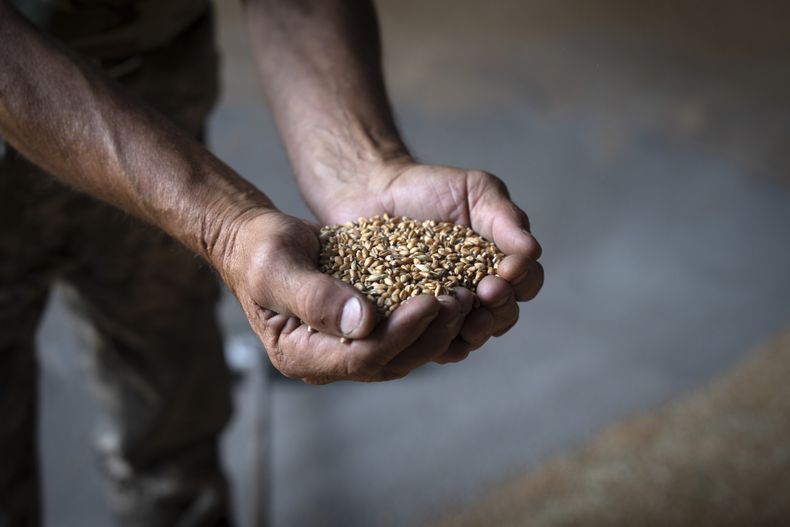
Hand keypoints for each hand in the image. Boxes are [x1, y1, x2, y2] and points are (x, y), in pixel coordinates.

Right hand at [216, 210, 471, 382]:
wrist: (256, 242)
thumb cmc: (258, 250)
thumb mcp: (276, 267)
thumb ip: (314, 296)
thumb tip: (363, 322)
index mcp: (300, 355)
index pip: (362, 357)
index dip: (400, 334)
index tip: (430, 302)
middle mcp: (326, 361)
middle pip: (390, 362)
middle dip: (429, 333)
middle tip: (460, 299)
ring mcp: (346, 349)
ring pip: (403, 352)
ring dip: (436, 328)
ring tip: (464, 296)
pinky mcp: (362, 330)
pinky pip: (402, 333)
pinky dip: (428, 318)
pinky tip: (452, 293)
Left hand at [301, 160, 543, 363]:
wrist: (376, 191)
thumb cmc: (431, 189)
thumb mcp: (475, 191)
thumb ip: (505, 217)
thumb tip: (532, 250)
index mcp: (499, 267)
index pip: (527, 283)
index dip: (524, 279)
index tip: (511, 267)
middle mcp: (478, 296)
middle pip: (503, 317)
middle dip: (501, 307)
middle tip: (488, 290)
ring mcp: (445, 313)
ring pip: (469, 338)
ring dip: (474, 330)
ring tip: (465, 314)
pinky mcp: (411, 323)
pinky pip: (428, 345)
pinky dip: (434, 340)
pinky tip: (429, 325)